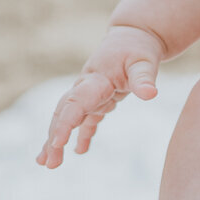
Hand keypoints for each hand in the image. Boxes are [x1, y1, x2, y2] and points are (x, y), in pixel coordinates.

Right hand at [37, 25, 163, 167]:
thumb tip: (151, 95)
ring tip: (48, 163)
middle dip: (54, 137)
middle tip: (48, 163)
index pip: (75, 103)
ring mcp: (90, 94)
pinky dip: (81, 135)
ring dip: (57, 139)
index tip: (58, 142)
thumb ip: (144, 78)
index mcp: (96, 80)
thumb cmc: (139, 48)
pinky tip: (79, 151)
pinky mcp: (98, 99)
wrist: (134, 36)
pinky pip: (85, 120)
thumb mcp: (145, 61)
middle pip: (64, 113)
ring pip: (68, 118)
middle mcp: (87, 88)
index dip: (65, 123)